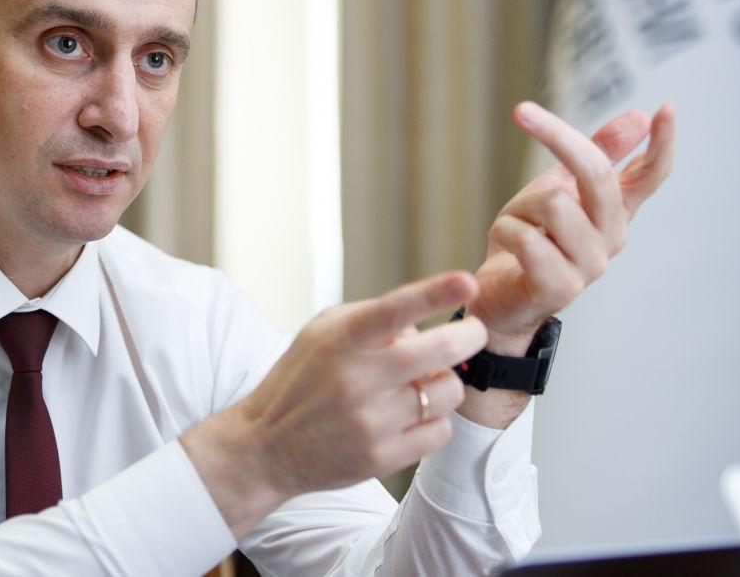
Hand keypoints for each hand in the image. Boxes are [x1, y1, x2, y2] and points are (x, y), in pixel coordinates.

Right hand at [181, 271, 487, 537]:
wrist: (266, 447)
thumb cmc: (299, 380)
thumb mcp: (321, 333)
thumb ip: (370, 317)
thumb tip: (423, 325)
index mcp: (341, 340)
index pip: (395, 310)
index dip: (435, 293)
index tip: (468, 282)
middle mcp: (357, 379)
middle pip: (439, 352)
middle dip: (469, 336)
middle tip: (473, 332)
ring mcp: (371, 421)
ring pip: (448, 391)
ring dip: (444, 383)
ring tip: (423, 383)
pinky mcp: (382, 458)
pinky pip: (440, 431)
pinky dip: (434, 419)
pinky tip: (411, 416)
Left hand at [468, 101, 676, 350]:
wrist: (498, 299)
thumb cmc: (529, 241)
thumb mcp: (559, 189)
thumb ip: (597, 157)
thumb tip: (638, 117)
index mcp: (615, 212)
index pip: (651, 176)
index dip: (662, 144)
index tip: (667, 109)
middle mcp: (611, 237)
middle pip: (596, 174)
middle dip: (556, 136)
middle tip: (522, 112)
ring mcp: (589, 265)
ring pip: (554, 202)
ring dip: (519, 207)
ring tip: (513, 227)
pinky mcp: (560, 287)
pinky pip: (528, 237)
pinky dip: (505, 231)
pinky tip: (503, 245)